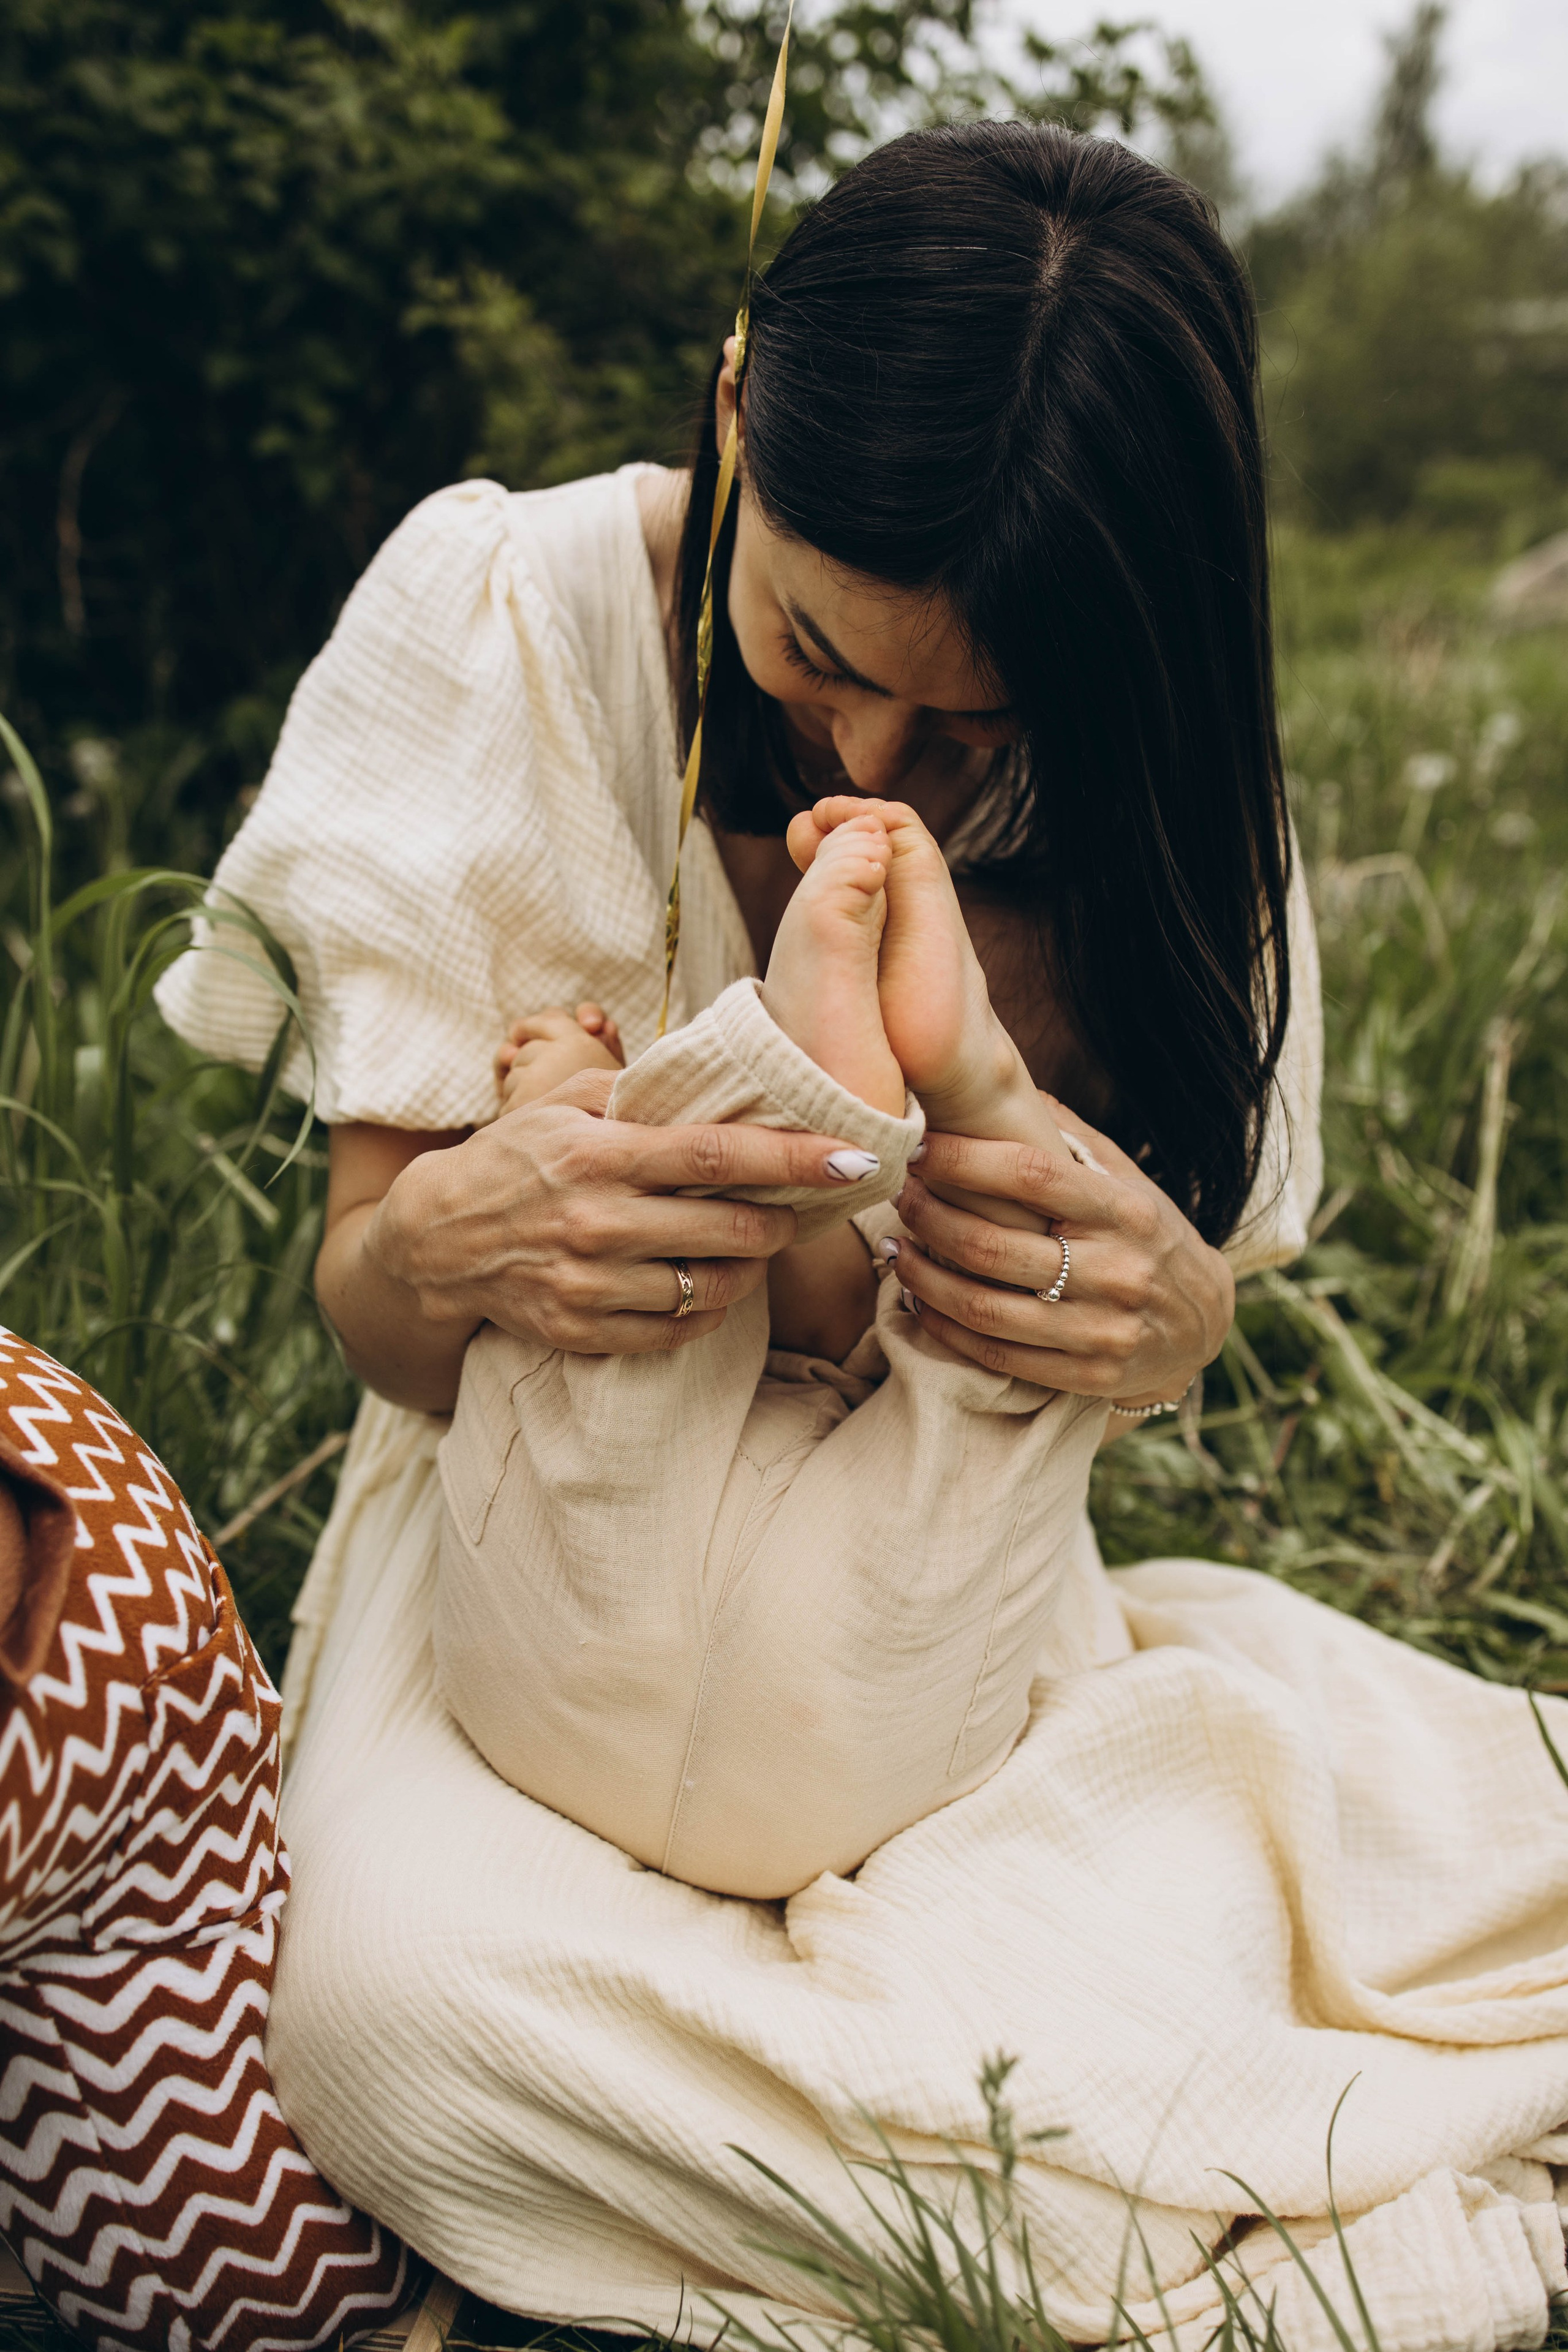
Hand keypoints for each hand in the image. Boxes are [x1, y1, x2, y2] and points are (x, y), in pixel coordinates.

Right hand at [368, 1070, 866, 1358]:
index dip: (794, 1157)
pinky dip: (708, 1310)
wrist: (436, 1243)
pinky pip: (677, 1331)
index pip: (717, 1154)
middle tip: (802, 1208)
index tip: (854, 1157)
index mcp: (597, 1156)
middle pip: (729, 1228)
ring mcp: (589, 1286)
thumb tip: (718, 1077)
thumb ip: (636, 1093)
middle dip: (784, 1219)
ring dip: (751, 1268)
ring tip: (756, 1245)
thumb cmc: (513, 1160)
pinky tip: (710, 1284)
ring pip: (711, 1288)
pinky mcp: (584, 1332)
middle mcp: (596, 1223)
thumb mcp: (561, 1106)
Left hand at [886, 1106, 1234, 1400]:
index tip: (920, 1149)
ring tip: (896, 1251)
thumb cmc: (1152, 1238)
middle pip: (993, 1245)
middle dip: (930, 1218)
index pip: (1031, 1176)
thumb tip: (1010, 1082)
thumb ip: (1074, 1138)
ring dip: (924, 1278)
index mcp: (1126, 1211)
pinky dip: (946, 1328)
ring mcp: (1103, 1330)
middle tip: (900, 1197)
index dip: (965, 1160)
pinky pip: (997, 1355)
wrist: (1206, 1325)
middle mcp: (1117, 1270)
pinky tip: (921, 1302)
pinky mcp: (1089, 1375)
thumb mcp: (1131, 1182)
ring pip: (986, 1308)